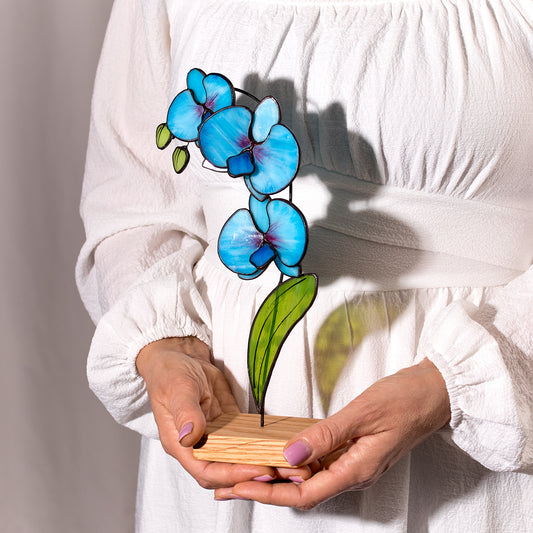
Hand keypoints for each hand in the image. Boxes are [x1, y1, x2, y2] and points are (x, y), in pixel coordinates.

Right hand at [137, 337, 274, 487]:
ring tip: (282, 463)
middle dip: (249, 476)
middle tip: (275, 470)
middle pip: (224, 473)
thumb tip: (189, 436)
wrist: (181, 358)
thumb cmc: (171, 374)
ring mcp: (214, 436)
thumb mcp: (179, 389)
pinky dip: (260, 445)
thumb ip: (186, 412)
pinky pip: (245, 439)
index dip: (230, 475)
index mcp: (180, 444)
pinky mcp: (228, 424)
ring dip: (257, 464)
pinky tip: (277, 445)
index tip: (255, 470)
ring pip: (236, 459)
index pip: (206, 471)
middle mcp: (198, 445)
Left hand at [214, 358, 450, 507]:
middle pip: (301, 490)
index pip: (304, 493)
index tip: (238, 487)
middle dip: (263, 489)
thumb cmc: (405, 400)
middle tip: (228, 484)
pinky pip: (318, 462)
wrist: (434, 392)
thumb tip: (290, 456)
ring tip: (243, 471)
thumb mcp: (363, 413)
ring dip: (276, 476)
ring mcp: (354, 462)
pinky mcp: (354, 450)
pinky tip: (277, 456)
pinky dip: (294, 462)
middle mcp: (353, 472)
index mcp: (357, 470)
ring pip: (308, 478)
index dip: (269, 493)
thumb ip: (326, 435)